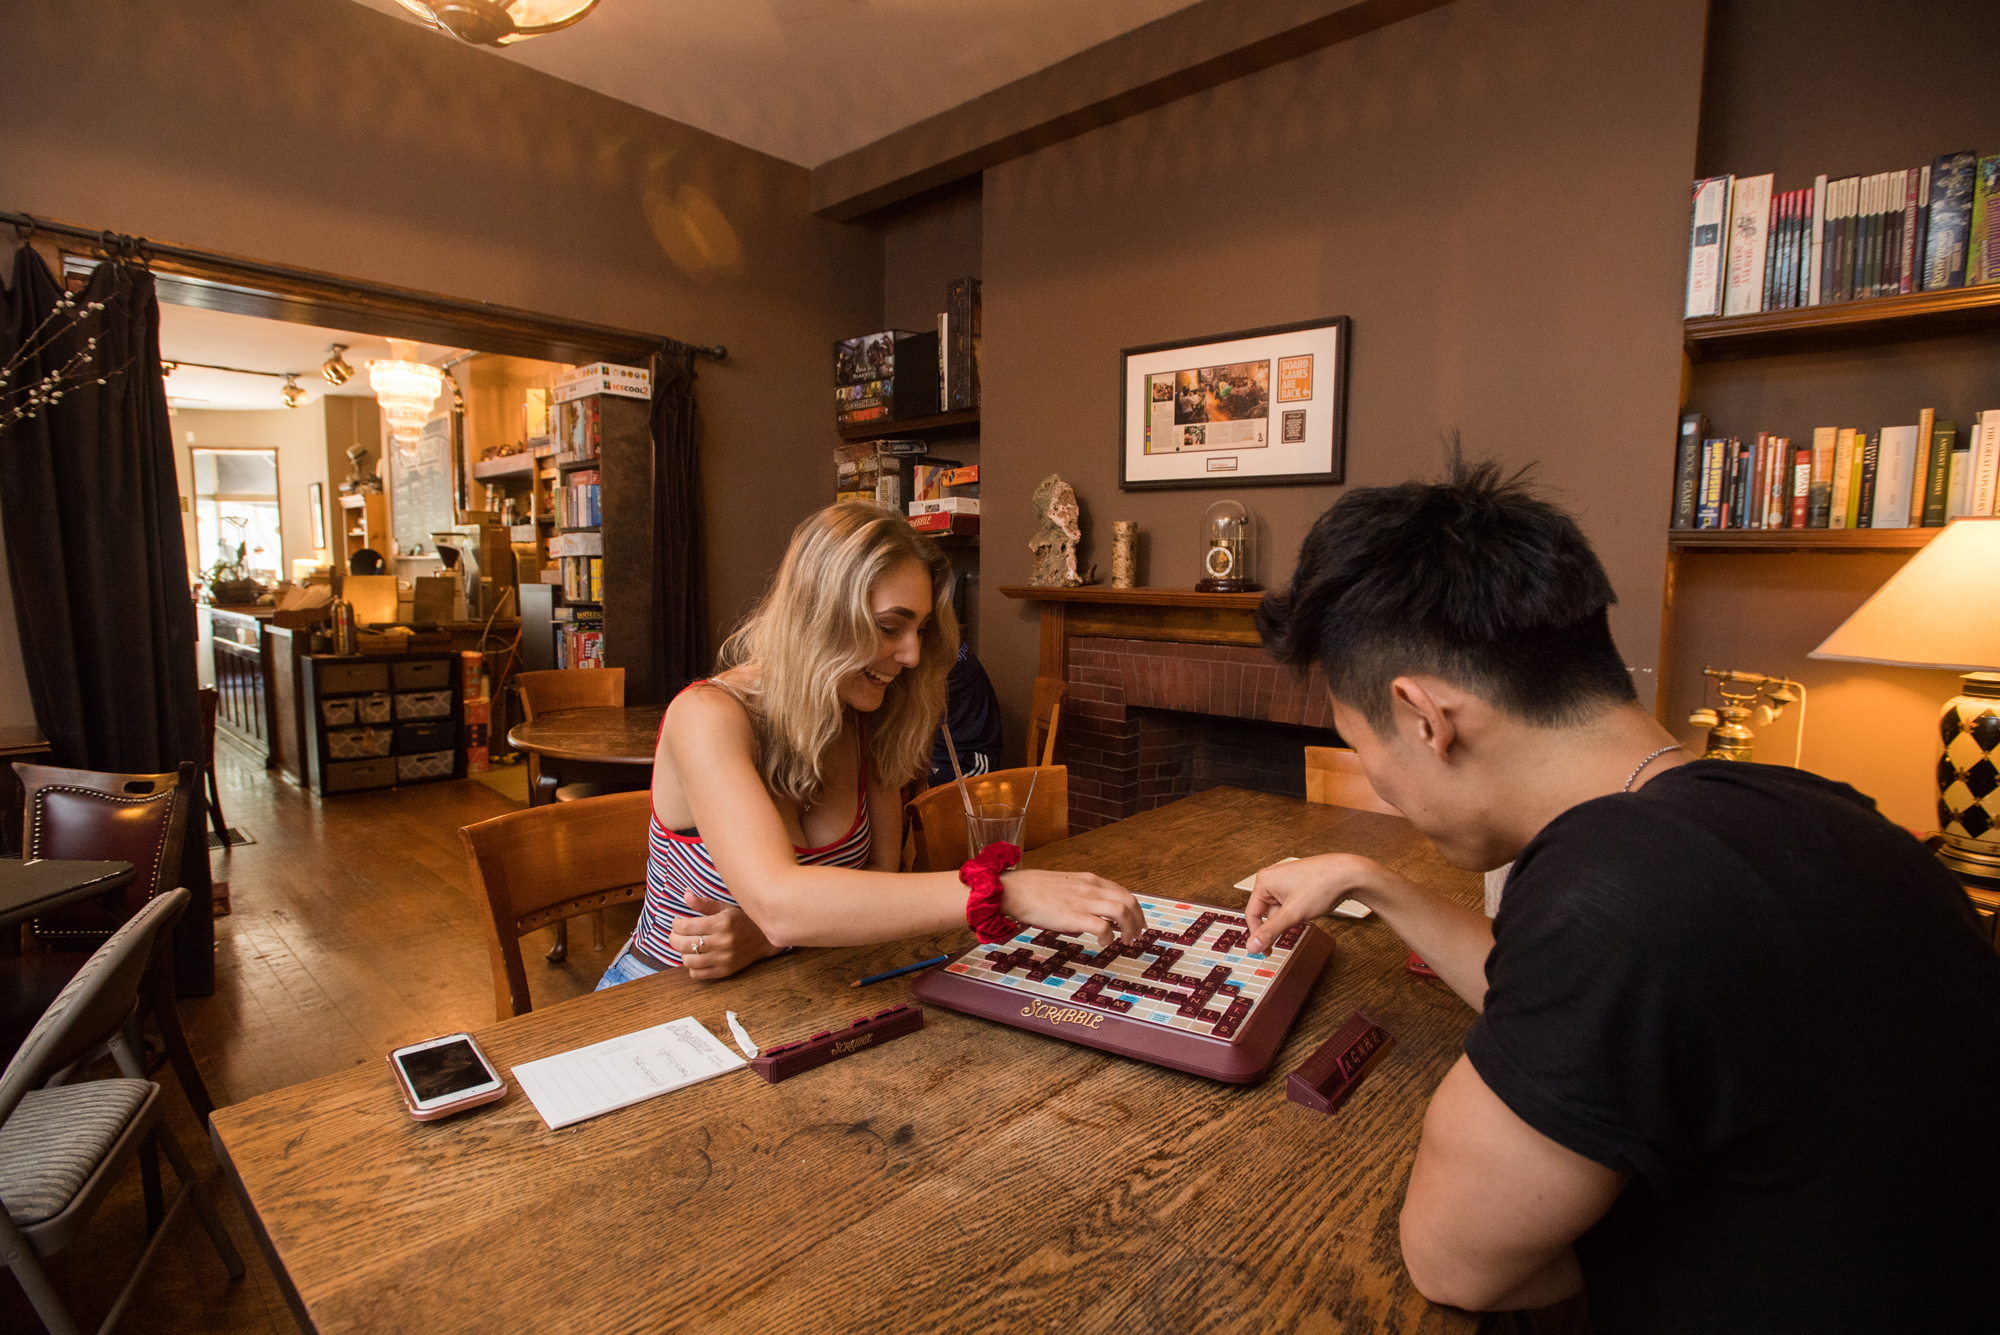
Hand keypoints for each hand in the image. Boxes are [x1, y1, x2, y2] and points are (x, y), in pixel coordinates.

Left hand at [668, 895, 782, 980]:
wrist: (764, 939)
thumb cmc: (742, 919)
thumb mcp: (725, 907)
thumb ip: (704, 903)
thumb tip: (685, 895)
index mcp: (721, 923)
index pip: (685, 927)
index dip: (675, 924)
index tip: (677, 922)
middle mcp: (721, 942)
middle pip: (683, 944)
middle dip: (674, 938)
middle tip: (676, 934)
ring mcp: (723, 959)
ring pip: (687, 961)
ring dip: (682, 953)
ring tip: (687, 945)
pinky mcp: (724, 971)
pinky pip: (697, 974)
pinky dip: (692, 966)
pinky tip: (697, 957)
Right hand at [999, 870, 1147, 944]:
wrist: (1013, 890)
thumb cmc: (1032, 888)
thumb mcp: (1064, 884)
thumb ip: (1081, 893)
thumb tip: (1091, 909)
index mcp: (1089, 879)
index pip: (1123, 891)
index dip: (1134, 908)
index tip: (1136, 921)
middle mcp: (1091, 887)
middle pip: (1129, 900)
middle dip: (1139, 919)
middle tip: (1138, 935)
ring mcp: (1083, 901)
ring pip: (1122, 911)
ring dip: (1130, 928)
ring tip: (1126, 941)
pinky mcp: (1074, 917)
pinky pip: (1103, 928)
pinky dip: (1109, 938)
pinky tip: (1104, 944)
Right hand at [1244, 853, 1399, 952]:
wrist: (1349, 874)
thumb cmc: (1321, 885)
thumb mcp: (1293, 914)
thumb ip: (1270, 932)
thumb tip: (1252, 946)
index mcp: (1264, 881)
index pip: (1251, 914)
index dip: (1257, 935)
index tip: (1264, 950)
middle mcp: (1272, 878)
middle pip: (1266, 912)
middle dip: (1277, 926)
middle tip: (1285, 939)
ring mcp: (1286, 880)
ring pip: (1279, 909)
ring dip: (1289, 919)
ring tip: (1304, 917)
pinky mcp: (1298, 883)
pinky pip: (1289, 904)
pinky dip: (1296, 913)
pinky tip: (1308, 912)